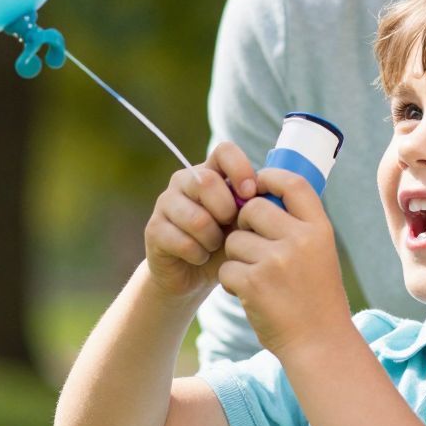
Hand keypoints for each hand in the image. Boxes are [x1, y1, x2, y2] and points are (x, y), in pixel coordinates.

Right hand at [142, 142, 260, 299]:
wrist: (193, 275)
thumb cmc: (226, 244)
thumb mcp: (245, 222)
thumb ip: (255, 206)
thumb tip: (271, 196)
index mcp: (210, 171)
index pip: (224, 150)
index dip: (240, 169)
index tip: (250, 194)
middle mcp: (185, 181)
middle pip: (207, 182)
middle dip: (226, 211)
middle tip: (230, 228)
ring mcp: (166, 203)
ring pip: (197, 218)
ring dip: (213, 239)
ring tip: (215, 246)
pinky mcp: (154, 229)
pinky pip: (184, 242)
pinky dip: (199, 255)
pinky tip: (200, 257)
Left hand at [217, 167, 350, 357]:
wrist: (319, 343)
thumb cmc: (316, 299)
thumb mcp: (320, 255)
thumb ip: (298, 227)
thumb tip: (261, 195)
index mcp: (319, 229)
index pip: (293, 184)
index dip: (270, 177)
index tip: (257, 183)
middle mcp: (299, 240)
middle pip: (252, 208)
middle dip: (244, 224)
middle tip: (252, 247)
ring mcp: (275, 261)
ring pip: (234, 240)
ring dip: (236, 257)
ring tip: (255, 278)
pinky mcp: (253, 282)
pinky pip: (226, 268)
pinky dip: (231, 281)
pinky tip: (248, 295)